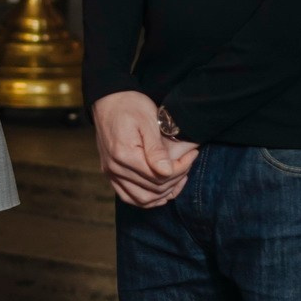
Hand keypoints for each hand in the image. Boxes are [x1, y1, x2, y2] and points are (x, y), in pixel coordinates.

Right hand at [92, 90, 198, 207]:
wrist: (108, 100)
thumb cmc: (130, 106)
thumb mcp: (148, 121)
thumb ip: (156, 149)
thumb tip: (166, 172)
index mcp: (124, 155)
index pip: (160, 176)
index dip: (181, 168)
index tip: (192, 155)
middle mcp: (115, 168)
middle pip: (153, 189)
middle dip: (176, 179)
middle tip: (188, 163)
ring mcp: (110, 173)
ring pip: (141, 199)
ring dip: (163, 194)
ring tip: (178, 178)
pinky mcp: (110, 174)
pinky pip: (128, 196)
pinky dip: (146, 198)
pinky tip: (160, 191)